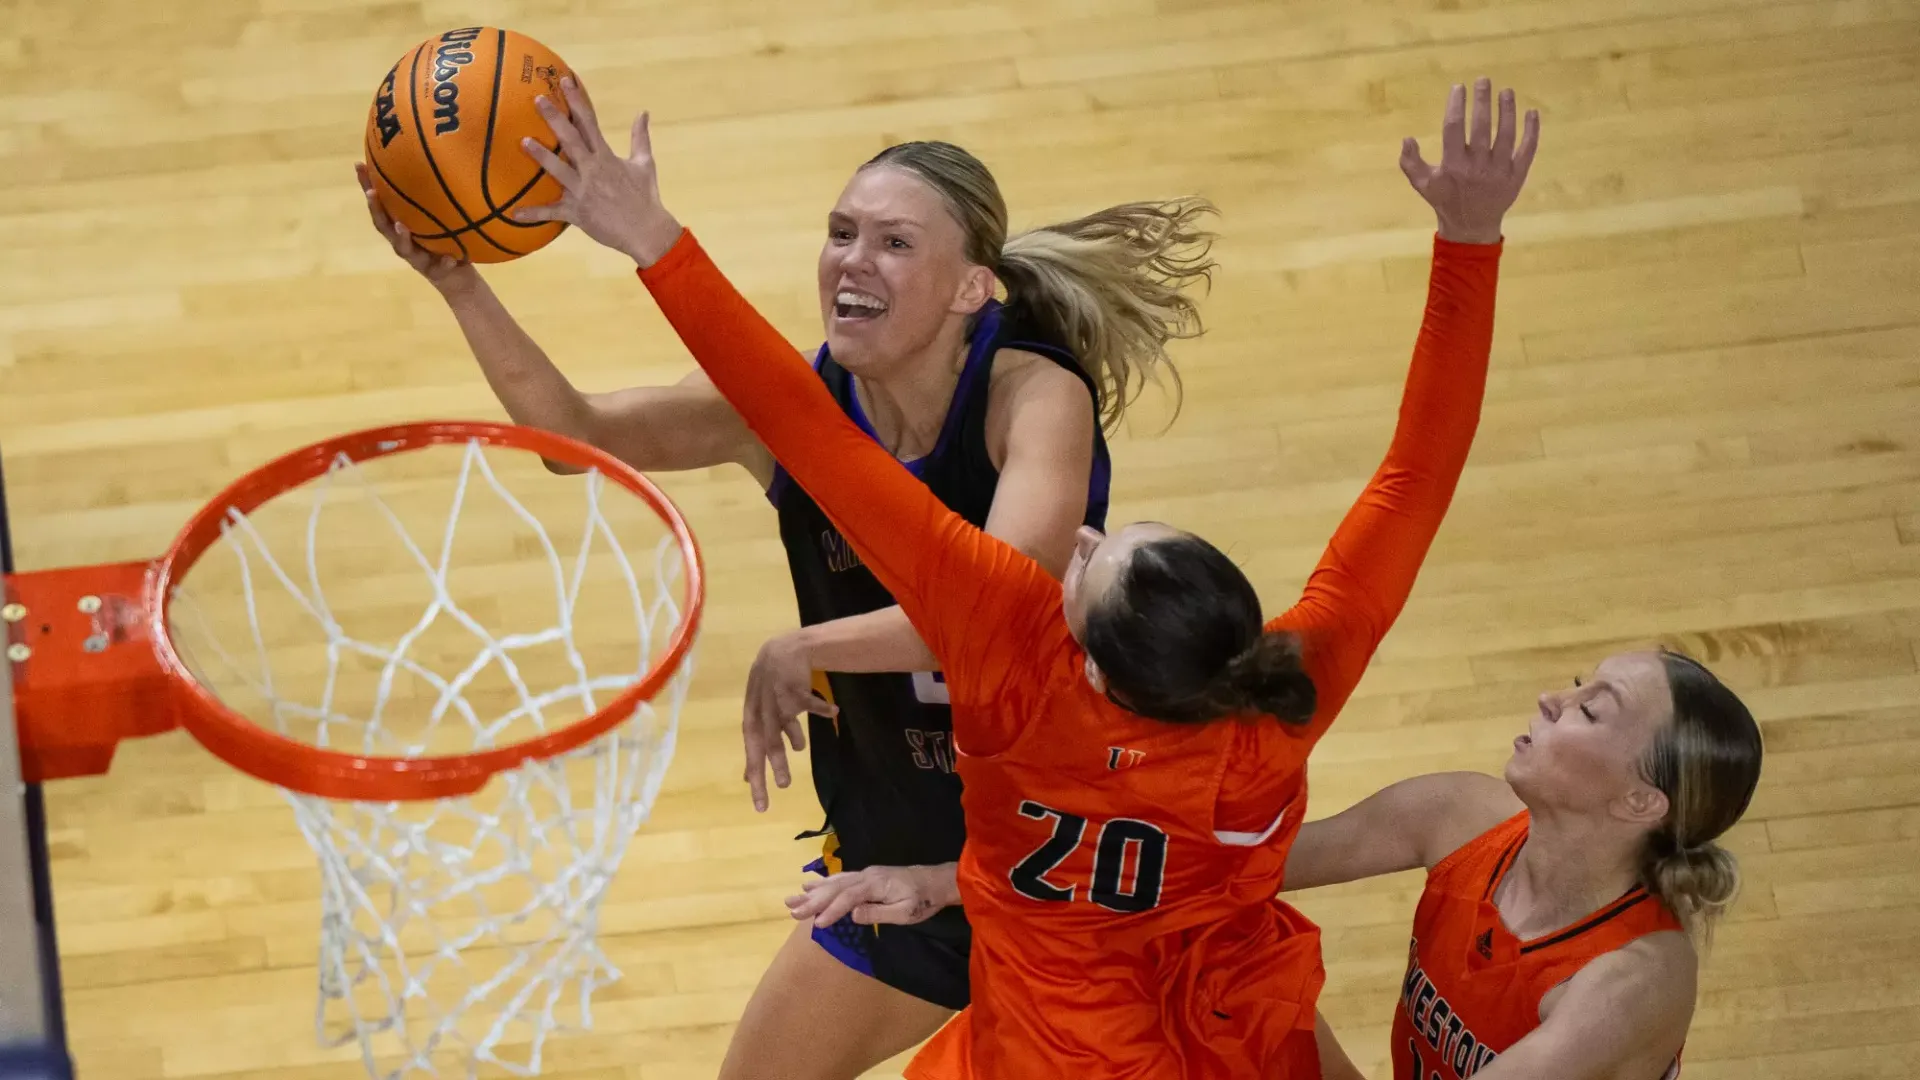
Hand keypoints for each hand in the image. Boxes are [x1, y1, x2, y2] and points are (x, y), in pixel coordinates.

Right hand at [355, 162, 476, 290]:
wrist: (458, 278)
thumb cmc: (447, 242)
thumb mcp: (441, 216)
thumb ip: (436, 196)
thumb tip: (439, 158)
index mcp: (401, 225)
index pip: (381, 203)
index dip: (367, 186)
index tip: (359, 165)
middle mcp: (404, 241)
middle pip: (383, 225)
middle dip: (376, 209)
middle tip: (372, 193)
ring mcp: (418, 258)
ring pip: (404, 249)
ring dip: (401, 237)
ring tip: (401, 226)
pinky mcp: (435, 272)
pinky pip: (440, 267)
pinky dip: (444, 262)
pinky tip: (450, 258)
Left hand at [513, 77, 683, 266]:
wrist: (646, 232)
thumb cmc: (646, 197)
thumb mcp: (646, 164)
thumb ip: (640, 137)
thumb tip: (643, 113)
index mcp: (607, 157)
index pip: (590, 122)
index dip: (577, 100)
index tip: (566, 81)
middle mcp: (593, 170)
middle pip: (570, 140)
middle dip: (554, 118)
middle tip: (538, 100)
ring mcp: (583, 192)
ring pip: (558, 171)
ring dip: (540, 156)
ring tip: (523, 141)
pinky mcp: (577, 213)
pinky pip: (551, 213)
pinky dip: (533, 214)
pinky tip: (515, 213)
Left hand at [742, 631, 836, 812]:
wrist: (781, 652)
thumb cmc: (770, 689)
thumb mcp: (760, 716)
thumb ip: (758, 745)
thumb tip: (747, 778)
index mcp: (753, 720)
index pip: (752, 752)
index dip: (755, 776)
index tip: (760, 804)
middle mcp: (762, 711)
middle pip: (767, 741)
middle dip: (775, 764)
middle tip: (784, 787)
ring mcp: (778, 698)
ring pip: (784, 722)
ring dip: (793, 737)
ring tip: (800, 751)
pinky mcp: (794, 686)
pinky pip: (809, 699)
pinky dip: (820, 708)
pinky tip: (832, 713)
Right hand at [786, 864, 959, 927]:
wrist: (935, 882)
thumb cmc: (922, 900)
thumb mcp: (905, 912)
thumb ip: (878, 913)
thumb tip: (852, 915)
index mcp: (876, 884)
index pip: (849, 897)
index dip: (832, 910)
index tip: (816, 923)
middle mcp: (867, 876)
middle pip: (836, 888)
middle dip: (813, 900)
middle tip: (792, 911)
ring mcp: (865, 874)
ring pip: (834, 882)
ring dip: (813, 892)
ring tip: (792, 900)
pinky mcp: (865, 877)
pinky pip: (840, 879)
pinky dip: (823, 883)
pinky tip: (810, 886)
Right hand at [1401, 78, 1540, 244]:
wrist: (1471, 227)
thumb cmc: (1445, 200)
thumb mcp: (1423, 184)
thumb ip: (1411, 162)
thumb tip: (1407, 138)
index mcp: (1453, 166)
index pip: (1454, 128)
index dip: (1456, 105)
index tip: (1459, 88)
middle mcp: (1477, 167)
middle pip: (1481, 127)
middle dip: (1482, 101)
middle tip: (1484, 80)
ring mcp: (1500, 171)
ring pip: (1506, 135)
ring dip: (1507, 111)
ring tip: (1506, 92)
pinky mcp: (1517, 176)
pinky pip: (1527, 150)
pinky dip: (1532, 131)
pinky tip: (1531, 112)